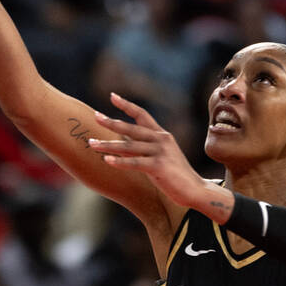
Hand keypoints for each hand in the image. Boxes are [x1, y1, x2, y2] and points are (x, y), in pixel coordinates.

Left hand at [88, 93, 208, 208]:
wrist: (194, 189)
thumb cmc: (175, 175)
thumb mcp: (159, 156)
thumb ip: (142, 148)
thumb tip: (121, 143)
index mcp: (162, 135)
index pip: (142, 115)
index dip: (127, 105)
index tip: (112, 96)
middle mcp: (161, 139)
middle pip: (131, 128)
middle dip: (111, 122)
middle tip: (95, 116)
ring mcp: (161, 152)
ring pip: (128, 146)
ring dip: (108, 145)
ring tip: (91, 143)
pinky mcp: (159, 166)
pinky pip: (135, 163)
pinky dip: (120, 162)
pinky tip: (106, 160)